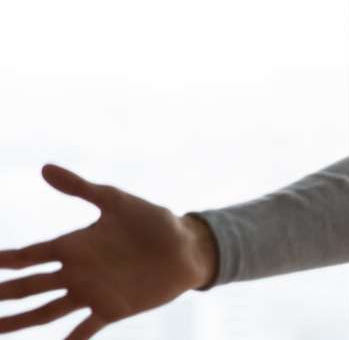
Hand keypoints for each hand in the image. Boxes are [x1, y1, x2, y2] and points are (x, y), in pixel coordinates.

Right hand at [0, 165, 217, 338]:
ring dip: (20, 322)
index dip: (4, 261)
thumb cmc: (153, 221)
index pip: (28, 256)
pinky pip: (83, 330)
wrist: (188, 246)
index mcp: (73, 244)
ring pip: (45, 311)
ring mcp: (91, 292)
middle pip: (29, 287)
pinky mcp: (111, 309)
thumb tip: (44, 168)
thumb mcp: (116, 200)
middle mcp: (76, 271)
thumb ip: (81, 188)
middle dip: (3, 294)